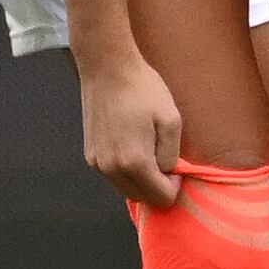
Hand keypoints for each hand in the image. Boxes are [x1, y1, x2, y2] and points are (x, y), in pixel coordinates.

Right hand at [78, 47, 186, 208]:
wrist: (108, 68)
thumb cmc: (143, 90)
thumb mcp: (171, 120)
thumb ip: (171, 155)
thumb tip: (167, 174)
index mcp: (135, 162)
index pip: (160, 198)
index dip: (174, 187)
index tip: (177, 167)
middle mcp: (112, 169)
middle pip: (142, 199)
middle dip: (158, 187)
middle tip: (165, 160)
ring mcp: (97, 164)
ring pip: (126, 190)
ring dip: (141, 182)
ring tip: (150, 152)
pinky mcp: (90, 155)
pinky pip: (113, 177)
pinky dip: (126, 173)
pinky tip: (133, 147)